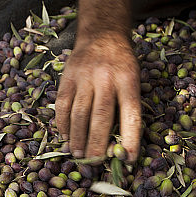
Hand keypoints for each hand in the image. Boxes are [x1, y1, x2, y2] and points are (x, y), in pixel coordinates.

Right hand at [55, 32, 142, 160]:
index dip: (130, 140)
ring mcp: (84, 76)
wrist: (102, 34)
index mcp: (128, 80)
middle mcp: (106, 78)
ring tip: (77, 154)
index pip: (131, 115)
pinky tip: (65, 136)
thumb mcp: (133, 79)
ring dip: (77, 138)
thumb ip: (126, 106)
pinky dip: (63, 123)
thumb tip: (119, 144)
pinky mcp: (67, 77)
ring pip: (79, 113)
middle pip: (100, 117)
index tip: (127, 160)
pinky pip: (62, 105)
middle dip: (97, 144)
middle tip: (94, 162)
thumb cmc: (122, 64)